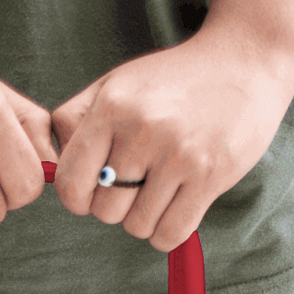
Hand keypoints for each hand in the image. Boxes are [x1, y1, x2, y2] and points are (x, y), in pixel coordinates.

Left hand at [51, 27, 293, 251]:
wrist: (244, 59)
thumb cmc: (172, 80)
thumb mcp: (117, 83)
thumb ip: (75, 118)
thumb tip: (49, 166)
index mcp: (111, 107)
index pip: (70, 184)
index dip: (78, 198)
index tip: (94, 190)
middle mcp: (141, 130)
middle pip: (104, 212)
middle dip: (116, 207)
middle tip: (136, 185)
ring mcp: (178, 155)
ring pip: (137, 227)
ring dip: (145, 219)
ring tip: (160, 190)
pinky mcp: (209, 176)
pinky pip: (170, 234)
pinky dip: (168, 231)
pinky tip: (176, 206)